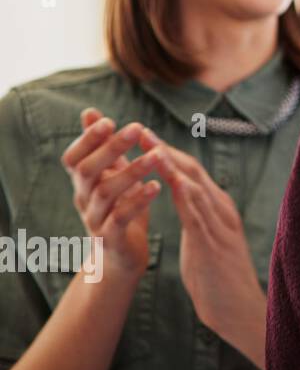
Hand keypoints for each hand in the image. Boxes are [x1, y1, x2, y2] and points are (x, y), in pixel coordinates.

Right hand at [61, 108, 163, 278]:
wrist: (120, 258)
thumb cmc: (118, 208)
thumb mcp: (110, 175)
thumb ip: (102, 147)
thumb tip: (89, 111)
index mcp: (84, 183)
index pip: (73, 158)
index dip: (86, 139)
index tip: (107, 120)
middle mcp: (84, 199)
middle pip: (87, 171)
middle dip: (110, 148)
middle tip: (136, 128)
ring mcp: (95, 219)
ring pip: (106, 193)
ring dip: (132, 171)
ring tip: (157, 155)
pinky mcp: (112, 238)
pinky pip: (121, 218)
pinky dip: (138, 201)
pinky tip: (157, 186)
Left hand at [148, 132, 264, 345]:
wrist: (238, 309)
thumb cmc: (219, 279)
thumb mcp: (208, 241)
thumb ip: (199, 219)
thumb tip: (187, 202)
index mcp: (219, 210)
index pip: (192, 173)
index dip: (168, 153)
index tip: (145, 138)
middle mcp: (222, 211)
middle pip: (193, 171)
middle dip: (165, 149)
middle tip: (140, 130)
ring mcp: (220, 226)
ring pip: (195, 186)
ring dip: (171, 165)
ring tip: (150, 146)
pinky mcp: (214, 243)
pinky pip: (198, 214)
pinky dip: (185, 193)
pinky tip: (172, 180)